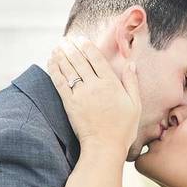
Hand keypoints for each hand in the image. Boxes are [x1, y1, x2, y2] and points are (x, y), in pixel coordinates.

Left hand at [47, 37, 140, 153]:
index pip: (97, 58)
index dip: (87, 46)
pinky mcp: (69, 103)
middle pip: (80, 61)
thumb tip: (131, 64)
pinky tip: (51, 62)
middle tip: (66, 40)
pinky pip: (60, 82)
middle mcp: (94, 85)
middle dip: (71, 47)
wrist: (104, 147)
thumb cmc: (123, 129)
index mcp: (111, 84)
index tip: (81, 39)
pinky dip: (54, 70)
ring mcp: (80, 94)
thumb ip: (132, 83)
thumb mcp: (135, 105)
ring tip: (58, 46)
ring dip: (61, 55)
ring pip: (68, 69)